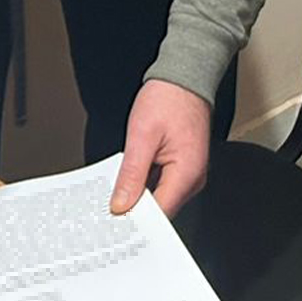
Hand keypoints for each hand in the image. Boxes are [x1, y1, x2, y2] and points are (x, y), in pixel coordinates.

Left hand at [111, 80, 212, 217]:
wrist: (186, 77)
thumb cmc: (169, 98)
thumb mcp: (141, 135)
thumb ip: (132, 174)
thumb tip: (122, 204)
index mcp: (187, 173)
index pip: (160, 213)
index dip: (136, 221)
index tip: (113, 223)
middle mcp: (193, 178)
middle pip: (161, 209)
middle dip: (135, 211)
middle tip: (108, 211)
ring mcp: (190, 173)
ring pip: (160, 198)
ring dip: (139, 198)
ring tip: (116, 195)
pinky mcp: (184, 167)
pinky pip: (163, 185)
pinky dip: (145, 186)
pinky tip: (129, 181)